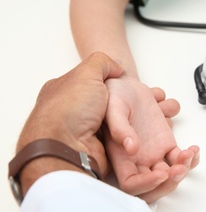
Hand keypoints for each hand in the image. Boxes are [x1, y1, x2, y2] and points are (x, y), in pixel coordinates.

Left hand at [17, 52, 122, 176]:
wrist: (67, 148)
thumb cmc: (71, 109)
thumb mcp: (88, 72)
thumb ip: (103, 63)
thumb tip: (117, 68)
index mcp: (63, 91)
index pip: (88, 81)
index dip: (106, 79)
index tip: (121, 79)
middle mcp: (70, 112)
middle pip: (103, 102)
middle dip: (117, 103)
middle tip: (131, 100)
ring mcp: (81, 132)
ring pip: (111, 122)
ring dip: (122, 122)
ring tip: (136, 117)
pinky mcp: (93, 148)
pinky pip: (115, 141)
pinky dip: (123, 138)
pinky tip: (131, 133)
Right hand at [104, 75, 199, 202]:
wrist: (127, 86)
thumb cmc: (115, 96)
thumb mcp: (113, 108)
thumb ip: (120, 128)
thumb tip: (131, 148)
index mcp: (121, 156)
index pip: (130, 184)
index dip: (145, 185)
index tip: (160, 173)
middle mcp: (137, 160)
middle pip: (153, 187)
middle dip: (168, 183)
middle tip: (179, 169)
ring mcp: (153, 153)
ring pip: (170, 174)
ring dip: (182, 170)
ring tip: (188, 154)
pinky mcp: (166, 143)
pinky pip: (179, 158)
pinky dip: (190, 158)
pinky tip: (194, 149)